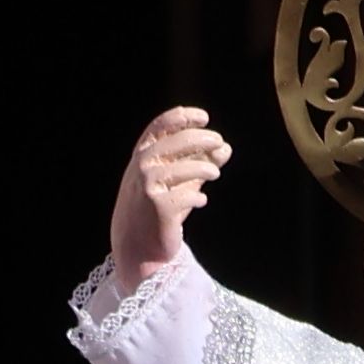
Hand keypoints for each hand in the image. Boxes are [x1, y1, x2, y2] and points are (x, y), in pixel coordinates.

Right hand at [110, 105, 229, 282]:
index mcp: (142, 155)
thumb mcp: (176, 181)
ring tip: (214, 173)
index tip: (204, 117)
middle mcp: (142, 167)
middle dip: (202, 139)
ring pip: (186, 168)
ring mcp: (149, 186)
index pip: (161, 126)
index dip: (184, 117)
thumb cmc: (158, 209)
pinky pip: (188, 196)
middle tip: (219, 141)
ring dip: (205, 168)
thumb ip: (198, 163)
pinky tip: (200, 201)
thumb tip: (226, 148)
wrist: (137, 246)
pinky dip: (197, 198)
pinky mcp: (161, 207)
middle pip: (178, 142)